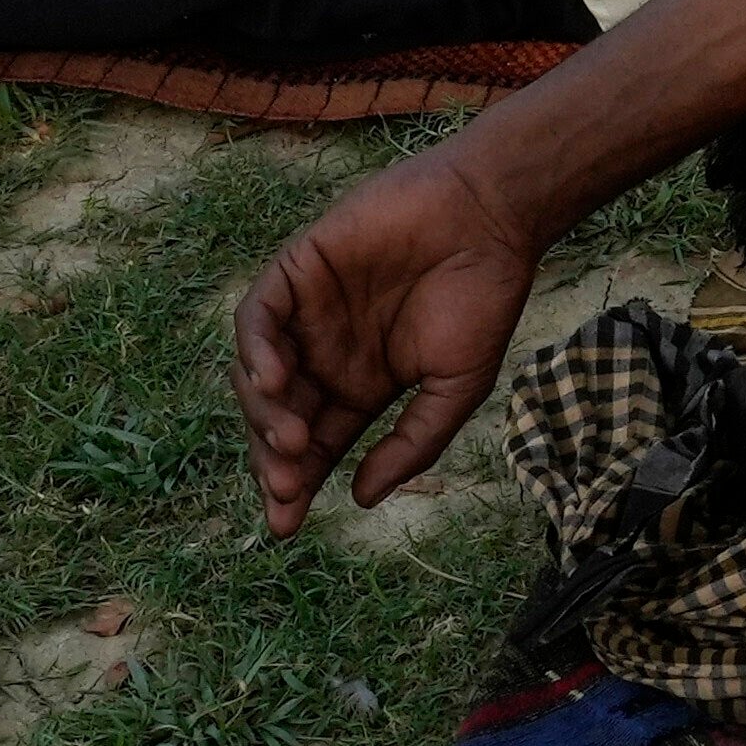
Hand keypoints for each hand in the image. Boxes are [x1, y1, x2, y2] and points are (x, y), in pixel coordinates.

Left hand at [231, 139, 555, 528]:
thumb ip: (411, 444)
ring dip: (264, 415)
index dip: (297, 484)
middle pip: (278, 418)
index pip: (315, 445)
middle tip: (285, 491)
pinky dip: (255, 351)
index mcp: (360, 387)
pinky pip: (256, 317)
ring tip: (291, 443)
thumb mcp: (454, 390)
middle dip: (274, 461)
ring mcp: (307, 313)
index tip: (285, 526)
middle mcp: (325, 354)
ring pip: (258, 374)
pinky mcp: (297, 269)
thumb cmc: (482, 301)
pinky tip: (273, 382)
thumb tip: (362, 498)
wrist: (489, 219)